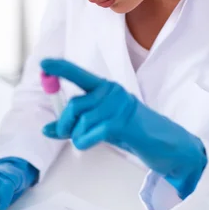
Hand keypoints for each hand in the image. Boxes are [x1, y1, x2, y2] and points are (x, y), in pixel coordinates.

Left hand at [41, 59, 206, 199]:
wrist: (165, 145)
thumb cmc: (131, 132)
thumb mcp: (99, 126)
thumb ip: (74, 125)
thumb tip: (46, 129)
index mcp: (106, 89)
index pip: (79, 75)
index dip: (60, 69)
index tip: (43, 64)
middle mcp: (112, 93)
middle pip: (74, 105)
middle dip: (64, 123)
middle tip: (68, 134)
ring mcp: (118, 106)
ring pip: (80, 122)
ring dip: (78, 137)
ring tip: (89, 141)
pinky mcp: (121, 123)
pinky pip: (88, 134)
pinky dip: (83, 143)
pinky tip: (90, 144)